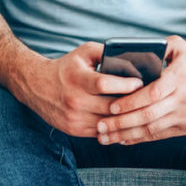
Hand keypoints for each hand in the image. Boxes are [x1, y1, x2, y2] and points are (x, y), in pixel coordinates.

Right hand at [23, 42, 142, 137]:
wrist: (37, 87)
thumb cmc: (66, 67)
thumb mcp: (83, 53)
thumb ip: (105, 53)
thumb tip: (131, 58)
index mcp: (77, 79)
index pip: (105, 84)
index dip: (125, 85)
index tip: (140, 82)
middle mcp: (75, 100)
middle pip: (110, 107)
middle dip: (132, 104)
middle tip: (148, 99)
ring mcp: (74, 118)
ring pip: (108, 123)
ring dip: (125, 119)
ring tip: (140, 112)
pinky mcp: (74, 130)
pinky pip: (101, 132)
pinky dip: (115, 128)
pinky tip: (126, 122)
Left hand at [95, 36, 185, 144]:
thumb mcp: (180, 47)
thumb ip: (158, 46)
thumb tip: (132, 51)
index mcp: (179, 79)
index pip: (152, 94)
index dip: (130, 102)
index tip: (111, 107)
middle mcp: (182, 100)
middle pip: (148, 115)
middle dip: (121, 123)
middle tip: (100, 126)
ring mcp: (184, 116)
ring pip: (151, 129)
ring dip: (126, 135)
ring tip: (105, 137)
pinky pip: (158, 136)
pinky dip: (139, 139)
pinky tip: (122, 140)